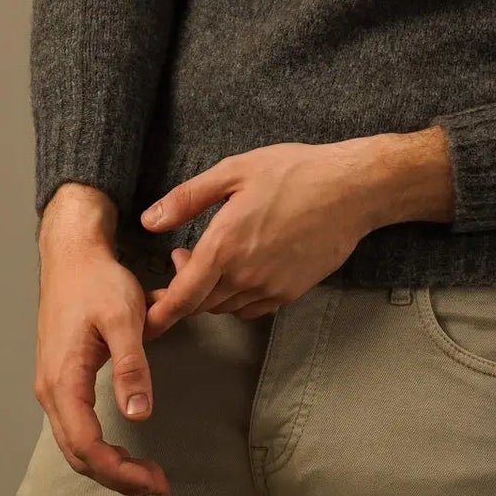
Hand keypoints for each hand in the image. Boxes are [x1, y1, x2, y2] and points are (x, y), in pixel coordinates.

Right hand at [33, 233, 171, 495]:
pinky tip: (124, 448)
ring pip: (74, 444)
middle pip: (77, 454)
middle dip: (117, 476)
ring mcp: (52, 385)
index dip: (120, 472)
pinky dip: (98, 446)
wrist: (72, 254)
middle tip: (157, 484)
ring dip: (108, 464)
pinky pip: (75, 426)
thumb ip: (132, 366)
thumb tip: (139, 415)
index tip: (156, 481)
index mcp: (63, 379)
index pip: (87, 446)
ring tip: (146, 474)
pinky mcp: (60, 377)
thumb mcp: (123, 318)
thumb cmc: (97, 281)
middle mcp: (51, 389)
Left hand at [138, 140, 372, 334]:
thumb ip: (187, 198)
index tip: (144, 324)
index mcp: (225, 246)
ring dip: (209, 293)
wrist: (351, 189)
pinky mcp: (291, 292)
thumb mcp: (234, 171)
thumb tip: (150, 220)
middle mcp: (245, 274)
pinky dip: (236, 298)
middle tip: (180, 259)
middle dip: (182, 291)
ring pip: (226, 307)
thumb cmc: (294, 172)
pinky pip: (252, 307)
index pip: (182, 296)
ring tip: (210, 258)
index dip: (160, 315)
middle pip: (201, 304)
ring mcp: (271, 287)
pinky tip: (240, 270)